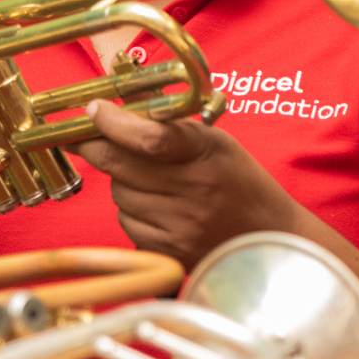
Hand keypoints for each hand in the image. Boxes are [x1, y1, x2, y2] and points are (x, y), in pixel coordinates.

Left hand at [73, 99, 302, 269]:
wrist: (269, 236)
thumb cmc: (239, 181)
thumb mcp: (214, 142)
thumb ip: (169, 124)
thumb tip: (116, 106)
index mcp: (207, 154)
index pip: (150, 137)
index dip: (112, 122)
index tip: (93, 109)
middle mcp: (196, 191)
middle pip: (120, 165)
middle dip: (96, 146)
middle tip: (89, 137)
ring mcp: (183, 226)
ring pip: (118, 194)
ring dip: (121, 182)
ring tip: (150, 180)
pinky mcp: (172, 252)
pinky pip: (126, 224)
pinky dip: (131, 212)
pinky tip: (156, 208)